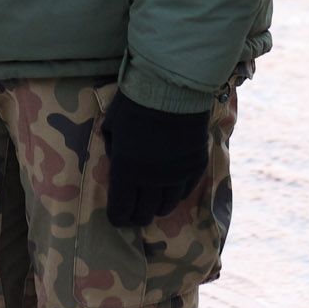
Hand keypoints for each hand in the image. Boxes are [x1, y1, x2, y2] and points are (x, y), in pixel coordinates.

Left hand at [102, 93, 210, 226]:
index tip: (117, 219)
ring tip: (153, 207)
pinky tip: (171, 192)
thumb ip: (114, 151)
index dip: (118, 218)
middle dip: (137, 217)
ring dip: (157, 208)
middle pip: (144, 212)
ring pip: (167, 205)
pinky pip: (185, 191)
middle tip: (134, 217)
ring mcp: (177, 175)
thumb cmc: (135, 103)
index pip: (121, 208)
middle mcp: (152, 179)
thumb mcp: (112, 127)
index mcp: (126, 169)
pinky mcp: (195, 166)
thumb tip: (117, 165)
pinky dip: (176, 195)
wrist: (173, 88)